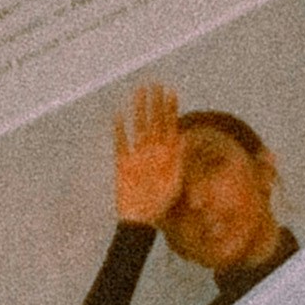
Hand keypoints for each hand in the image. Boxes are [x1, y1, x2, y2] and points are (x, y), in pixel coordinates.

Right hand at [111, 79, 187, 227]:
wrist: (141, 220)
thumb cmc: (161, 204)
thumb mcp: (175, 181)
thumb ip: (179, 160)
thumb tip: (186, 137)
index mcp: (167, 154)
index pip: (169, 125)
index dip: (170, 109)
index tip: (172, 92)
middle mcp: (153, 151)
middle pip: (153, 121)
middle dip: (154, 102)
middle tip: (154, 83)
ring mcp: (138, 155)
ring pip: (138, 126)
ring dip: (138, 109)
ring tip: (139, 92)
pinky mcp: (123, 163)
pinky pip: (120, 142)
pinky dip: (119, 130)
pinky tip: (118, 115)